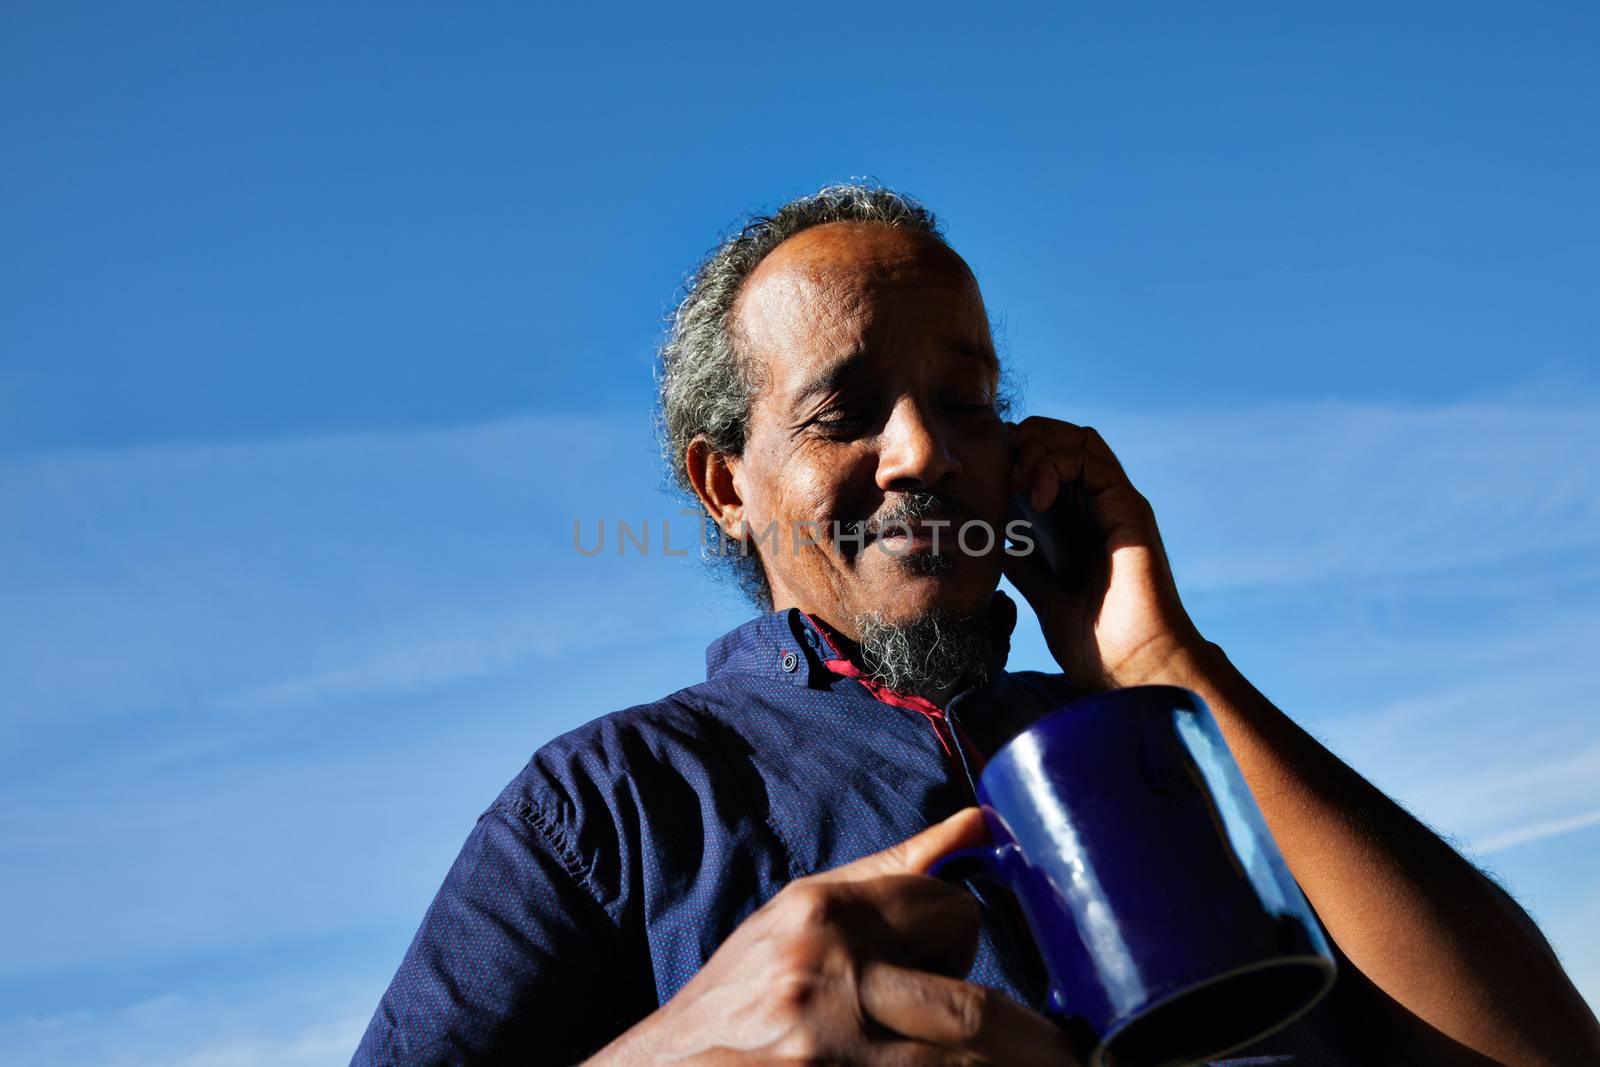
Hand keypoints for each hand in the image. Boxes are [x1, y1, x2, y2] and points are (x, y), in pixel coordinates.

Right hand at [586, 808, 1077, 1065]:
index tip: (956, 958)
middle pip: (975, 1012)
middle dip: (1018, 1038)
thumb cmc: (742, 992)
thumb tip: (982, 824)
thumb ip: (895, 873)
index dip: (968, 940)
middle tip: (1039, 1050)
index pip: (952, 914)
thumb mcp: (801, 914)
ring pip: (966, 1066)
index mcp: (821, 915)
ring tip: (1016, 1065)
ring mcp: (829, 1055)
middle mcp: (825, 982)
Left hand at [1004, 416, 1205, 688]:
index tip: (989, 481)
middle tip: (1001, 473)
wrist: (1139, 669)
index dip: (1020, 458)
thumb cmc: (1102, 648)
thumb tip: (1002, 551)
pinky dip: (1056, 464)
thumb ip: (1030, 573)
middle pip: (1065, 441)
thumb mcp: (1049, 603)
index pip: (1053, 465)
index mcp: (1085, 527)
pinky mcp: (1128, 509)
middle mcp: (1103, 509)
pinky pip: (1090, 459)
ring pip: (1079, 440)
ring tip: (1018, 482)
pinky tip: (1036, 496)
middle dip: (1026, 442)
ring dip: (1039, 447)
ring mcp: (1117, 506)